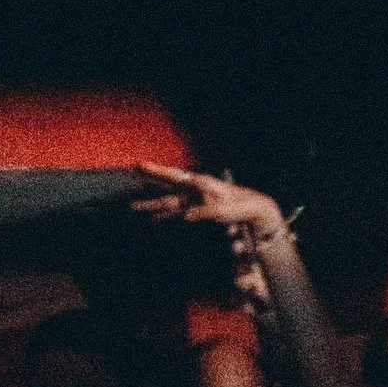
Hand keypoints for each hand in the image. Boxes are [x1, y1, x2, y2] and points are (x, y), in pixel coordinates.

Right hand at [130, 160, 292, 245]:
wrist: (253, 210)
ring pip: (168, 201)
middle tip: (135, 170)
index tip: (142, 166)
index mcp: (201, 184)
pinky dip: (163, 216)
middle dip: (151, 180)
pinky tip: (152, 221)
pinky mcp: (195, 210)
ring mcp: (193, 200)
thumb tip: (186, 216)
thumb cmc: (241, 206)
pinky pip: (175, 212)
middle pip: (168, 185)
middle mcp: (194, 189)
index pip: (177, 176)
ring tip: (134, 206)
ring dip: (152, 204)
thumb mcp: (225, 209)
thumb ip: (205, 211)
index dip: (159, 171)